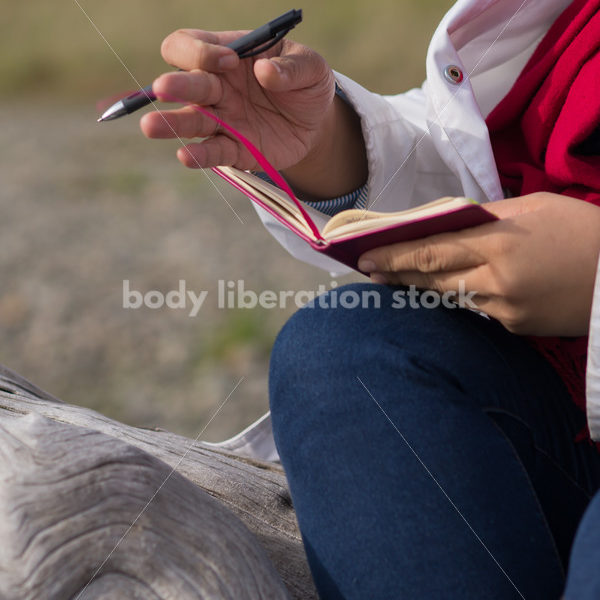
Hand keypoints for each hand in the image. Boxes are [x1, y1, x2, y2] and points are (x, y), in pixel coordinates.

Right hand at [140, 29, 365, 197]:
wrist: (316, 124)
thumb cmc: (306, 85)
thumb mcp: (311, 67)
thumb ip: (292, 67)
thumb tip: (265, 71)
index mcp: (228, 56)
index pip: (191, 45)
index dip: (201, 51)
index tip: (229, 61)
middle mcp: (217, 88)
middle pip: (184, 84)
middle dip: (176, 86)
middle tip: (165, 89)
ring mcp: (223, 121)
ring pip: (190, 121)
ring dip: (172, 123)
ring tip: (150, 127)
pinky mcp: (234, 150)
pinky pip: (213, 152)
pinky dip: (200, 155)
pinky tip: (186, 157)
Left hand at [358, 193, 599, 336]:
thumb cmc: (582, 231)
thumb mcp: (533, 209)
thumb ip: (485, 217)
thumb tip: (446, 223)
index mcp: (500, 241)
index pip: (431, 250)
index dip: (394, 255)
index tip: (364, 257)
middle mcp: (497, 279)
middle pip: (432, 278)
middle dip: (397, 274)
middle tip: (370, 272)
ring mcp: (506, 308)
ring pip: (450, 296)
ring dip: (422, 287)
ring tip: (399, 279)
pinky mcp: (515, 327)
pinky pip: (477, 310)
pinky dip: (462, 297)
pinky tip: (450, 289)